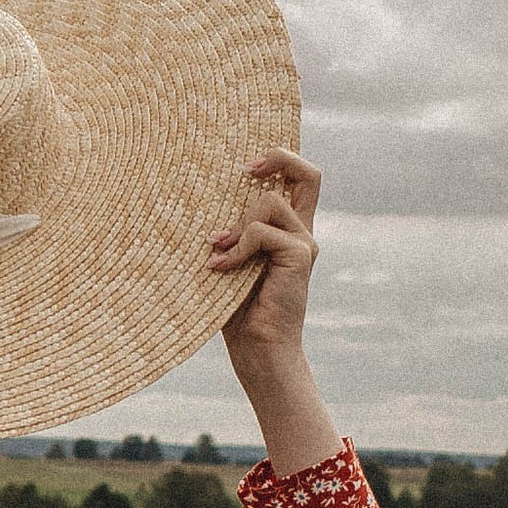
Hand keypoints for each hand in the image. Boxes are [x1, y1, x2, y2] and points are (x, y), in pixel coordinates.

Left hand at [210, 150, 336, 478]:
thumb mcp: (228, 258)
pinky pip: (260, 232)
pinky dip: (235, 248)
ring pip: (267, 204)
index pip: (301, 179)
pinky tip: (219, 268)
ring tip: (216, 253)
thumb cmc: (234, 308)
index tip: (248, 165)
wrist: (256, 349)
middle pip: (308, 174)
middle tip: (244, 170)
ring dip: (235, 225)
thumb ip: (229, 230)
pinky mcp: (300, 256)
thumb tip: (199, 194)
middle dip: (277, 158)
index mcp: (288, 230)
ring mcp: (304, 244)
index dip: (282, 158)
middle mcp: (302, 233)